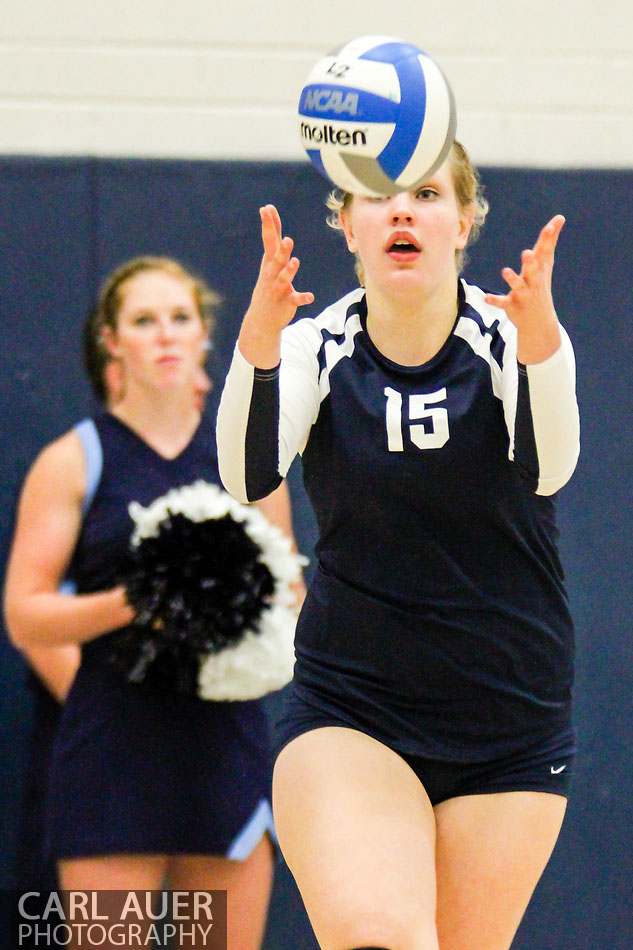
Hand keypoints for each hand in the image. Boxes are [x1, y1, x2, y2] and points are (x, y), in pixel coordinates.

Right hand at [239, 205, 313, 367]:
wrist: (262, 318)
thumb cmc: (269, 284)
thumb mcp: (270, 261)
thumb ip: (274, 239)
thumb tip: (269, 213)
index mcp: (269, 262)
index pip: (269, 240)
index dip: (268, 225)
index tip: (266, 208)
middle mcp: (272, 273)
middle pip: (276, 258)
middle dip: (282, 249)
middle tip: (288, 239)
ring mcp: (278, 288)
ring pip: (284, 278)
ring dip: (289, 271)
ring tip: (295, 262)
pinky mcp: (285, 302)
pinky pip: (294, 299)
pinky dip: (302, 298)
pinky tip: (310, 296)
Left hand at [485, 215, 564, 363]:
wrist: (539, 320)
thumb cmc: (540, 285)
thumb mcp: (546, 265)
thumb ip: (549, 242)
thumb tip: (560, 217)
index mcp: (541, 270)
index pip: (545, 252)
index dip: (548, 239)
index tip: (552, 225)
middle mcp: (533, 282)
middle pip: (533, 270)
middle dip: (530, 262)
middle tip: (526, 253)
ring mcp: (523, 294)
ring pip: (518, 286)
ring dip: (512, 279)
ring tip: (505, 271)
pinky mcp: (512, 305)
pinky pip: (502, 303)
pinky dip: (495, 300)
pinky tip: (486, 297)